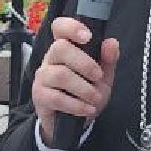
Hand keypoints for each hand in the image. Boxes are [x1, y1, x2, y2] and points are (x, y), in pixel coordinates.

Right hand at [31, 16, 119, 147]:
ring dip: (83, 88)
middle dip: (84, 63)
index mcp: (65, 47)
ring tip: (95, 98)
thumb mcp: (103, 77)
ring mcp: (43, 77)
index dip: (71, 27)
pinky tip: (87, 109)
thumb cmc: (86, 93)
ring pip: (60, 75)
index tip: (87, 37)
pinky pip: (56, 97)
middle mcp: (50, 58)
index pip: (60, 27)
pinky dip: (76, 104)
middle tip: (98, 77)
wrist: (74, 122)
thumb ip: (108, 60)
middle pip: (61, 48)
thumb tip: (111, 43)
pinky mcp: (39, 96)